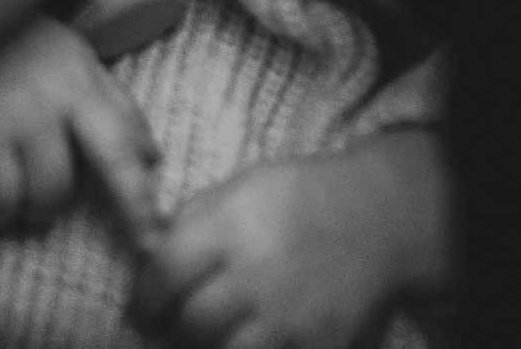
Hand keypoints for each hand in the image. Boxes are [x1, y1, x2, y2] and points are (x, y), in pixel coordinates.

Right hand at [0, 15, 164, 272]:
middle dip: (44, 207)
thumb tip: (154, 162)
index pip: (118, 157)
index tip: (152, 247)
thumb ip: (120, 112)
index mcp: (78, 93)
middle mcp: (34, 112)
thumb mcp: (81, 64)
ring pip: (0, 207)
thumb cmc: (27, 44)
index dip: (137, 206)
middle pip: (50, 195)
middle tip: (31, 192)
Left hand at [130, 132, 453, 348]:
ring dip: (207, 347)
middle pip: (189, 322)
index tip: (142, 309)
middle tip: (170, 329)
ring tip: (208, 336)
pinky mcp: (316, 343)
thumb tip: (147, 262)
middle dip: (172, 330)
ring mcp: (289, 314)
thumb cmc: (302, 198)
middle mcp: (256, 272)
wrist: (378, 218)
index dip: (144, 299)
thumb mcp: (243, 187)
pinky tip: (249, 339)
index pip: (164, 274)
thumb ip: (193, 223)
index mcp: (232, 225)